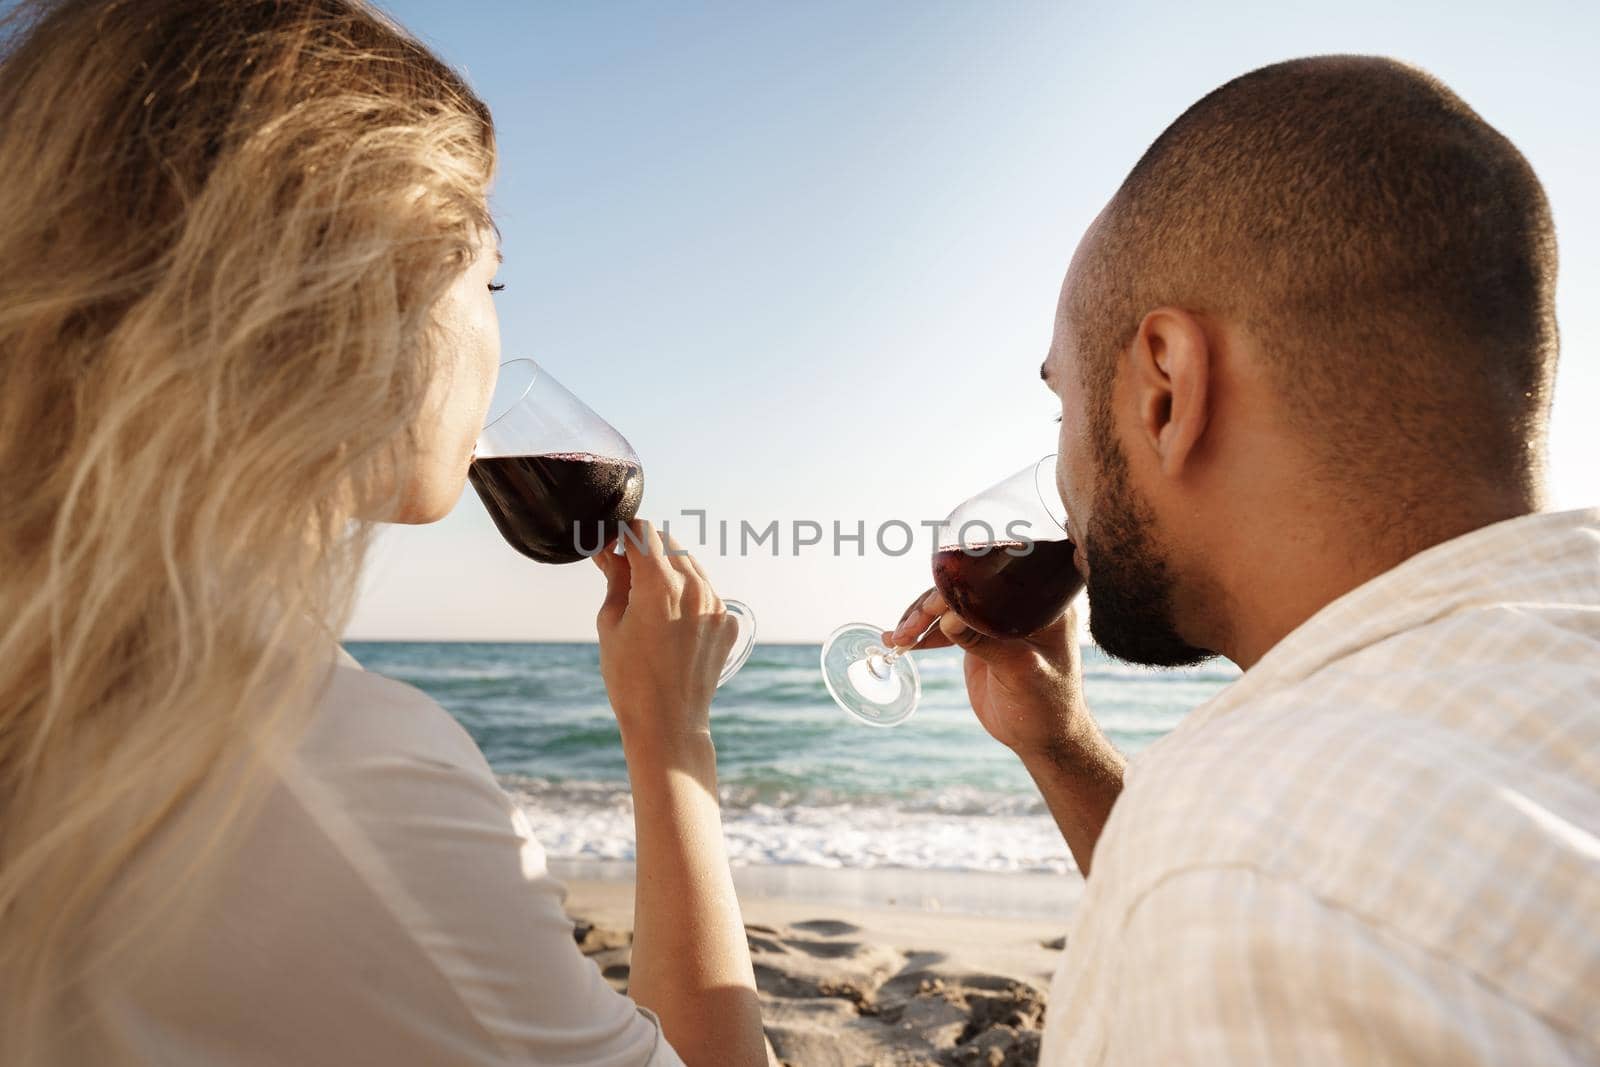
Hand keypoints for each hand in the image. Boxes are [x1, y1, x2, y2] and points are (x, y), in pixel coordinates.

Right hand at [594, 520, 737, 750]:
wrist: (668, 724)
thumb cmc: (629, 678)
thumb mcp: (611, 623)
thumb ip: (614, 578)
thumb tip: (608, 550)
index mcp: (660, 584)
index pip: (643, 532)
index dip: (623, 534)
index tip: (612, 547)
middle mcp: (695, 587)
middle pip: (669, 543)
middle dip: (645, 549)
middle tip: (623, 570)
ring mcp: (716, 605)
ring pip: (691, 566)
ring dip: (669, 569)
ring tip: (647, 598)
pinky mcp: (728, 623)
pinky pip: (707, 594)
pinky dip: (689, 596)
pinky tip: (671, 622)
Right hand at [885, 588, 1086, 757]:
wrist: (1042, 736)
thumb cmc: (1044, 705)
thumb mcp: (1019, 671)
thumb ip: (985, 642)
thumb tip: (947, 618)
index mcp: (1042, 605)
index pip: (992, 584)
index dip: (957, 590)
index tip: (930, 609)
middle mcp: (1019, 605)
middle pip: (966, 591)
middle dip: (931, 607)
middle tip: (907, 630)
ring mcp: (997, 620)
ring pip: (951, 608)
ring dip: (921, 620)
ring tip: (895, 638)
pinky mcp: (980, 636)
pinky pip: (947, 626)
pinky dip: (924, 634)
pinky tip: (899, 641)